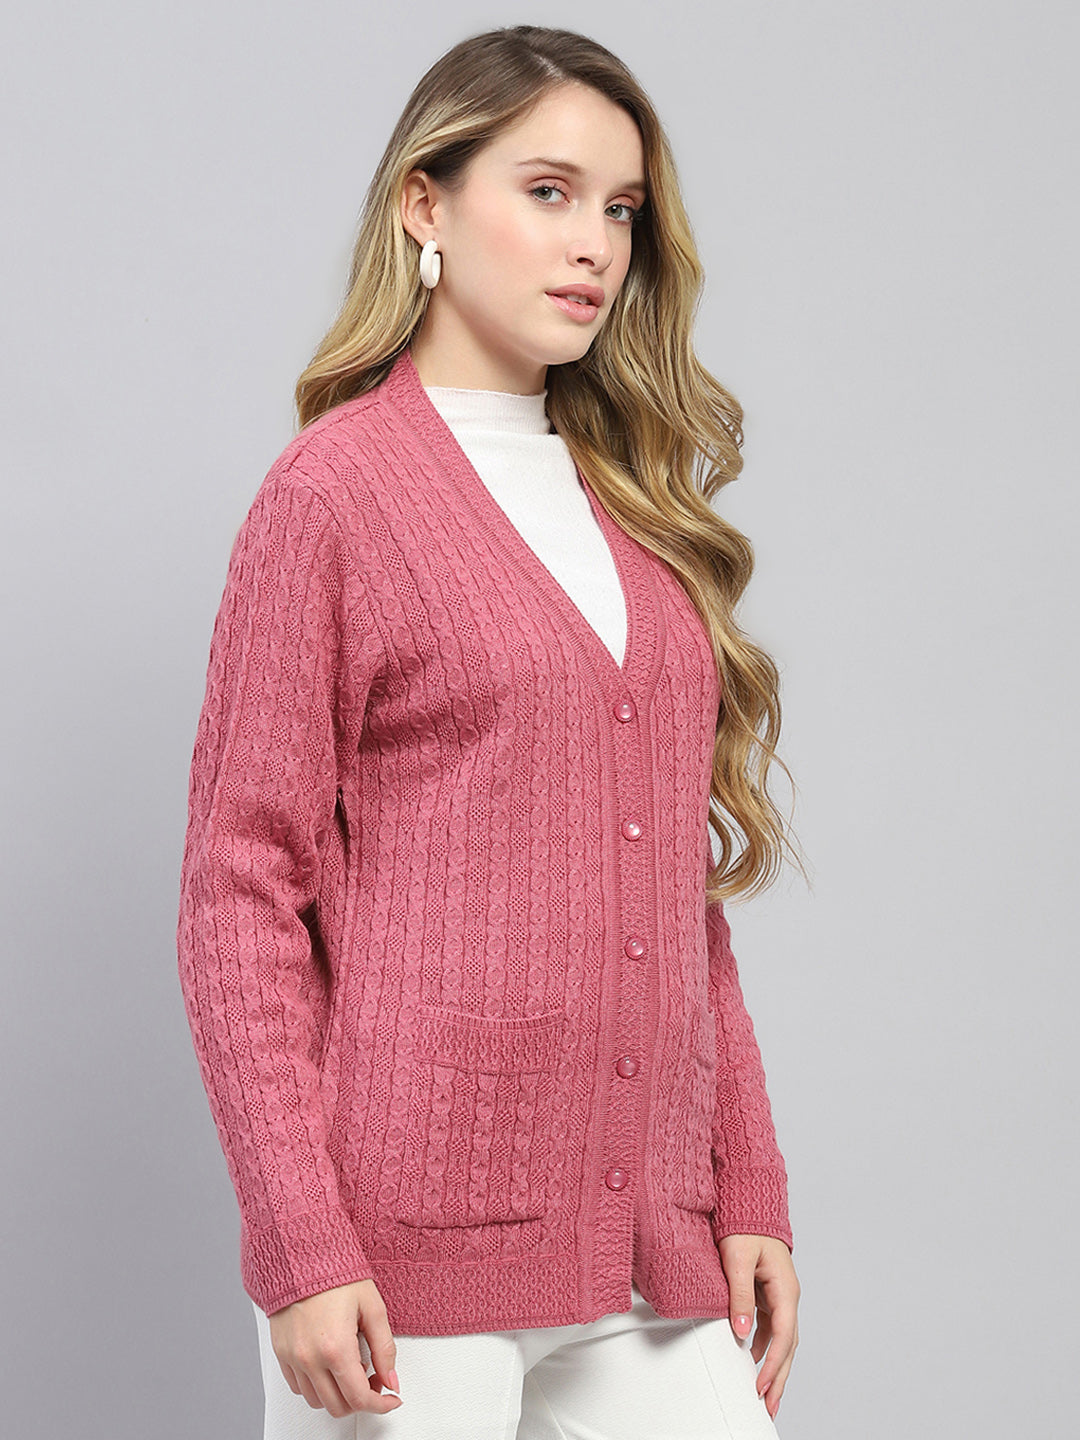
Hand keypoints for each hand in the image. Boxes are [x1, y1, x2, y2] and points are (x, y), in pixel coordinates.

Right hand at [267, 1278, 403, 1417]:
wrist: (301, 1256)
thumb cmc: (334, 1274)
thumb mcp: (371, 1306)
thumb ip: (384, 1348)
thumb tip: (391, 1379)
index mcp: (336, 1347)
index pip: (359, 1398)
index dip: (380, 1404)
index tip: (390, 1399)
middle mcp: (310, 1358)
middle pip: (338, 1406)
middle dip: (361, 1400)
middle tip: (373, 1378)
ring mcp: (292, 1358)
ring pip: (317, 1401)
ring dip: (338, 1394)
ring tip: (351, 1367)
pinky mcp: (281, 1354)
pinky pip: (299, 1387)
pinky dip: (317, 1386)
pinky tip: (330, 1365)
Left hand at [717, 1234, 799, 1421]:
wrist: (748, 1206)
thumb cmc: (744, 1227)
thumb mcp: (737, 1259)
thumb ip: (740, 1295)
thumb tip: (740, 1331)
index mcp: (785, 1289)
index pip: (783, 1336)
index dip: (773, 1364)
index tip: (761, 1385)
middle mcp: (787, 1296)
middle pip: (788, 1345)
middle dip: (779, 1377)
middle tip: (769, 1406)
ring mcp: (779, 1297)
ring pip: (782, 1340)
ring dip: (774, 1367)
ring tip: (764, 1394)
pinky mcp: (769, 1295)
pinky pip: (771, 1328)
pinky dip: (765, 1348)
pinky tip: (753, 1360)